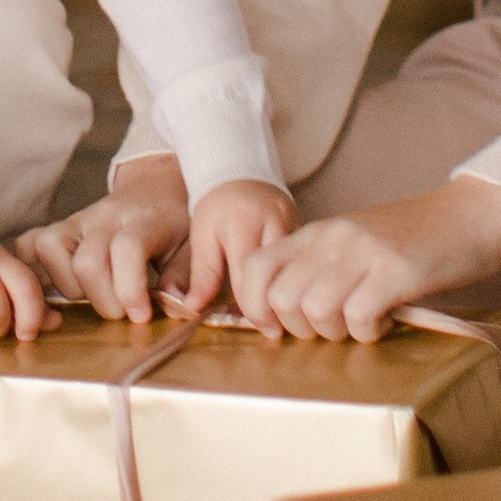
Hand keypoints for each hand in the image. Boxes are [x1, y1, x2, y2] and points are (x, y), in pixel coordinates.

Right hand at [22, 152, 186, 322]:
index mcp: (143, 220)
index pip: (127, 249)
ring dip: (69, 287)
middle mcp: (105, 217)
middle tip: (122, 312)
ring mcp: (78, 220)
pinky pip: (30, 243)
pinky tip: (56, 285)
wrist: (154, 190)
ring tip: (93, 297)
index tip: (141, 315)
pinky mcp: (59, 227)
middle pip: (87, 261)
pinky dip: (34, 267)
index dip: (131, 289)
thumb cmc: (174, 224)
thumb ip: (185, 275)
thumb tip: (178, 306)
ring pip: (51, 249)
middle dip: (103, 300)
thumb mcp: (192, 245)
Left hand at [175, 177, 297, 316]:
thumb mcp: (203, 233)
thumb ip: (202, 272)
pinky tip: (292, 294)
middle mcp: (275, 221)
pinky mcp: (307, 228)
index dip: (251, 305)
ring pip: (299, 267)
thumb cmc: (218, 206)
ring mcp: (296, 223)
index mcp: (244, 222)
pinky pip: (306, 259)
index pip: (250, 273)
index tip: (252, 326)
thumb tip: (193, 308)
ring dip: (290, 292)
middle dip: (276, 303)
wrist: (242, 171)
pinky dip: (299, 278)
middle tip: (271, 329)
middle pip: (280, 272)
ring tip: (283, 316)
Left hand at [231, 177, 500, 342]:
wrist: (470, 215)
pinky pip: (358, 317)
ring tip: (364, 320)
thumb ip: (317, 270)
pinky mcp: (396, 271)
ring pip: (315, 311)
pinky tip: (387, 318)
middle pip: (281, 300)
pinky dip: (370, 331)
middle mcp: (332, 238)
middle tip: (335, 326)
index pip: (253, 267)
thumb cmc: (411, 239)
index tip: (280, 330)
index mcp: (316, 233)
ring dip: (338, 332)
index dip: (256, 308)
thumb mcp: (352, 245)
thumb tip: (280, 320)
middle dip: (303, 330)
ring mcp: (363, 252)